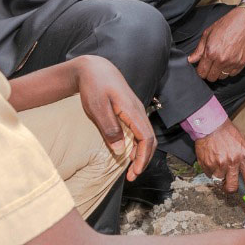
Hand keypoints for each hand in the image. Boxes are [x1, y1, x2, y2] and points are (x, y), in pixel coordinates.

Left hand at [73, 55, 155, 181]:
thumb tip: (120, 151)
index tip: (134, 173)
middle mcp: (138, 111)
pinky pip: (140, 131)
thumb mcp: (97, 108)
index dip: (142, 158)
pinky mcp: (131, 111)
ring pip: (146, 135)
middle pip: (150, 139)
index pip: (146, 138)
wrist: (95, 68)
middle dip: (144, 159)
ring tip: (130, 169)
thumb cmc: (94, 86)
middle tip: (132, 176)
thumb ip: (109, 128)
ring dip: (141, 153)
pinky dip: (137, 145)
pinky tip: (127, 153)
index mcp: (132, 111)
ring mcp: (136, 110)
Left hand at [187, 6, 244, 81]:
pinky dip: (229, 70)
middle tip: (211, 65)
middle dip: (209, 73)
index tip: (202, 68)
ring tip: (221, 62)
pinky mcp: (242, 63)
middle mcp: (221, 60)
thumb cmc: (227, 24)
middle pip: (211, 77)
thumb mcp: (208, 34)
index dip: (200, 71)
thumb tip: (191, 60)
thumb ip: (198, 50)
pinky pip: (232, 74)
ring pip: (222, 77)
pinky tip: (229, 61)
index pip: (202, 72)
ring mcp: (232, 62)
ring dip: (219, 72)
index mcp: (211, 52)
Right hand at [194, 119, 244, 211]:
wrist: (211, 124)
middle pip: (232, 187)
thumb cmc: (229, 134)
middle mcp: (232, 162)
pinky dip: (211, 170)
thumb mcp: (243, 145)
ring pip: (220, 181)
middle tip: (229, 182)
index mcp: (244, 156)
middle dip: (231, 188)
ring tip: (219, 162)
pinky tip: (212, 159)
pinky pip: (209, 175)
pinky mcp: (207, 165)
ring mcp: (219, 164)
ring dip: (220, 176)